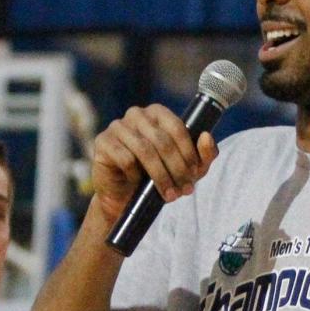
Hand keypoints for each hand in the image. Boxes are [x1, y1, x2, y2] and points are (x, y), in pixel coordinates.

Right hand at [91, 104, 218, 225]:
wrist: (124, 197)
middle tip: (184, 190)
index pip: (177, 127)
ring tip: (168, 195)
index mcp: (157, 113)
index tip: (194, 174)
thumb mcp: (186, 169)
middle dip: (176, 168)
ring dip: (160, 176)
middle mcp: (136, 114)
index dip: (188, 153)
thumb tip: (207, 137)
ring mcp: (117, 126)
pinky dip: (135, 175)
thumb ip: (203, 155)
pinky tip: (138, 183)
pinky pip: (125, 158)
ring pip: (144, 151)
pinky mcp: (102, 142)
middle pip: (162, 141)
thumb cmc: (156, 178)